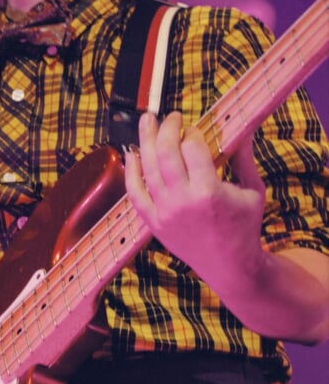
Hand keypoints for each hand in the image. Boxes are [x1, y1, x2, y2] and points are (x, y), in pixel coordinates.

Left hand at [124, 111, 266, 292]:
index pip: (193, 147)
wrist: (231, 267)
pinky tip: (131, 153)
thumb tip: (244, 129)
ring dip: (145, 140)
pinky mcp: (154, 224)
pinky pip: (135, 193)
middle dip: (166, 128)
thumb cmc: (245, 227)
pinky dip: (131, 171)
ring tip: (147, 121)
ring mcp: (165, 213)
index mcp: (209, 191)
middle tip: (170, 116)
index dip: (191, 132)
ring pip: (147, 168)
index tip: (193, 127)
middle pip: (166, 152)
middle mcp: (183, 201)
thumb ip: (244, 159)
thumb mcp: (252, 192)